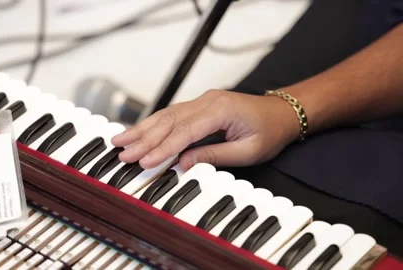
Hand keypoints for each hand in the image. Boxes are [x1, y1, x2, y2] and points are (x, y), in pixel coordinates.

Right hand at [111, 89, 300, 169]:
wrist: (283, 113)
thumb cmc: (270, 131)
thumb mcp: (247, 150)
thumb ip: (214, 155)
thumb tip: (183, 163)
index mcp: (220, 110)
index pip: (184, 131)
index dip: (162, 148)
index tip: (144, 160)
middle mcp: (207, 101)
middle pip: (169, 121)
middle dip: (143, 138)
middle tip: (122, 152)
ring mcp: (202, 101)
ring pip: (166, 115)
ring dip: (143, 128)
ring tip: (120, 139)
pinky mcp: (200, 105)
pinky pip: (173, 114)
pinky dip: (154, 124)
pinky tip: (140, 131)